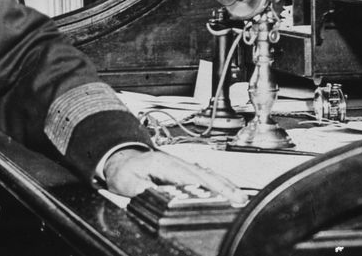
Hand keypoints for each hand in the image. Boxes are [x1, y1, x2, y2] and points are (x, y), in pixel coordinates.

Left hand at [101, 146, 247, 205]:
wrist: (121, 161)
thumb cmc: (124, 172)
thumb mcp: (128, 183)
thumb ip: (144, 190)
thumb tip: (159, 196)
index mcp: (164, 163)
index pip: (191, 176)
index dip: (208, 186)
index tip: (221, 195)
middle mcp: (176, 162)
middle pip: (205, 174)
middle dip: (224, 186)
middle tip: (240, 199)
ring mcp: (181, 166)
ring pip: (208, 174)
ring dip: (225, 185)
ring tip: (240, 198)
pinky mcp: (183, 172)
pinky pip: (205, 176)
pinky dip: (220, 183)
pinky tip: (229, 191)